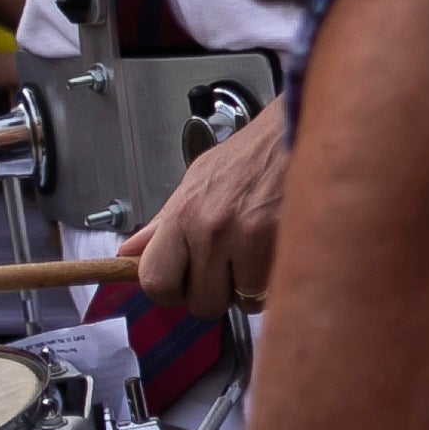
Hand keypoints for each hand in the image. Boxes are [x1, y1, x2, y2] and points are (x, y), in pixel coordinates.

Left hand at [122, 93, 285, 313]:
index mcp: (184, 213)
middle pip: (201, 302)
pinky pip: (270, 289)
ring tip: (257, 256)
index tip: (186, 285)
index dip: (172, 292)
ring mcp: (249, 236)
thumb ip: (166, 221)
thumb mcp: (198, 179)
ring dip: (248, 288)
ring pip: (240, 300)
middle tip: (228, 270)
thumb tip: (128, 252)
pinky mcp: (284, 241)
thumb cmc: (251, 154)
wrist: (300, 128)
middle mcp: (211, 227)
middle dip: (216, 293)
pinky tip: (276, 253)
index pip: (156, 281)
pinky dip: (274, 281)